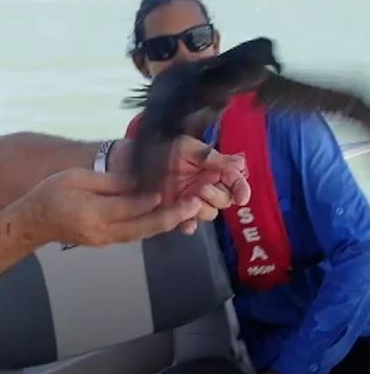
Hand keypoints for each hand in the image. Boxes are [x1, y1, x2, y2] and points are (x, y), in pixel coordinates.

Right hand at [16, 168, 203, 246]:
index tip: (172, 190)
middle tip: (193, 206)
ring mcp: (104, 240)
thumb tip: (136, 181)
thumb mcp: (75, 178)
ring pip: (140, 234)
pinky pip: (132, 235)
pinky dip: (150, 227)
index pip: (129, 207)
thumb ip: (106, 181)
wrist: (33, 222)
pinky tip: (164, 218)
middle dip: (170, 217)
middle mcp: (102, 231)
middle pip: (142, 227)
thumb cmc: (50, 193)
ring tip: (187, 212)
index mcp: (93, 213)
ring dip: (164, 224)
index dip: (151, 199)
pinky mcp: (105, 242)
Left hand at [108, 136, 249, 232]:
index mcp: (211, 169)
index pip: (234, 181)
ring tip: (190, 198)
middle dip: (217, 196)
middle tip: (200, 188)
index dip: (241, 189)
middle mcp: (204, 186)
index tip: (242, 197)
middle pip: (224, 200)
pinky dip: (189, 224)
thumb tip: (242, 163)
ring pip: (209, 213)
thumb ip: (213, 158)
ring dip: (203, 209)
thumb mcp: (188, 148)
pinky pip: (188, 224)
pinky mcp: (175, 212)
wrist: (132, 159)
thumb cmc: (160, 149)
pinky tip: (185, 223)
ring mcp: (190, 200)